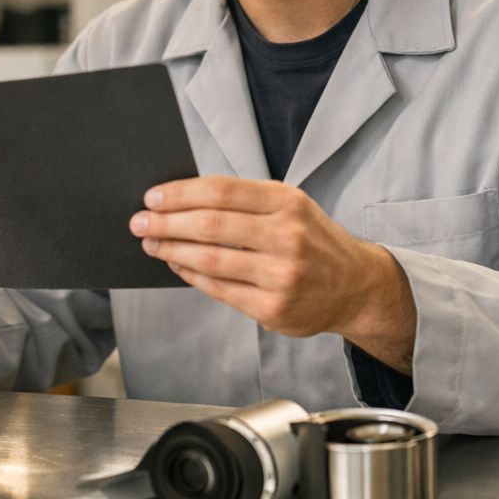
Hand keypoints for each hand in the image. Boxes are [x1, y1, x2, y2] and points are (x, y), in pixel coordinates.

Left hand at [129, 176, 416, 371]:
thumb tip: (182, 200)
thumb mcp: (291, 206)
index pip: (221, 191)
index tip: (152, 197)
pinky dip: (191, 275)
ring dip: (172, 250)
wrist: (357, 286)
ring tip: (152, 244)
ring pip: (210, 259)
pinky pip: (219, 289)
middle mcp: (287, 236)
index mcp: (288, 202)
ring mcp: (281, 275)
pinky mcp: (273, 307)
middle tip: (140, 222)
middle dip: (166, 222)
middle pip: (210, 225)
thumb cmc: (314, 241)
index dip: (180, 193)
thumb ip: (245, 202)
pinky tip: (177, 265)